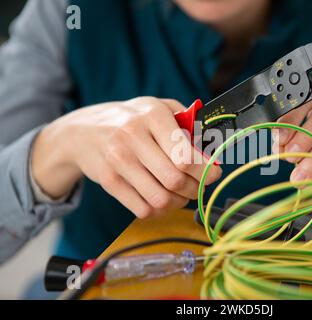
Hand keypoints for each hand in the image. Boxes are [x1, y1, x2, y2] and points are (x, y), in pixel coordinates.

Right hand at [32, 97, 221, 217]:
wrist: (82, 131)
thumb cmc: (130, 119)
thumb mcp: (158, 107)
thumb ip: (188, 123)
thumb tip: (213, 148)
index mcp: (152, 115)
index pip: (186, 155)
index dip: (206, 171)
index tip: (214, 174)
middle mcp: (133, 136)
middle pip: (175, 180)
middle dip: (195, 189)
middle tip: (199, 186)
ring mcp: (118, 160)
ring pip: (160, 199)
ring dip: (178, 202)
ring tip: (181, 194)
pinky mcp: (109, 181)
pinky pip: (143, 209)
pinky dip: (158, 210)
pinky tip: (161, 199)